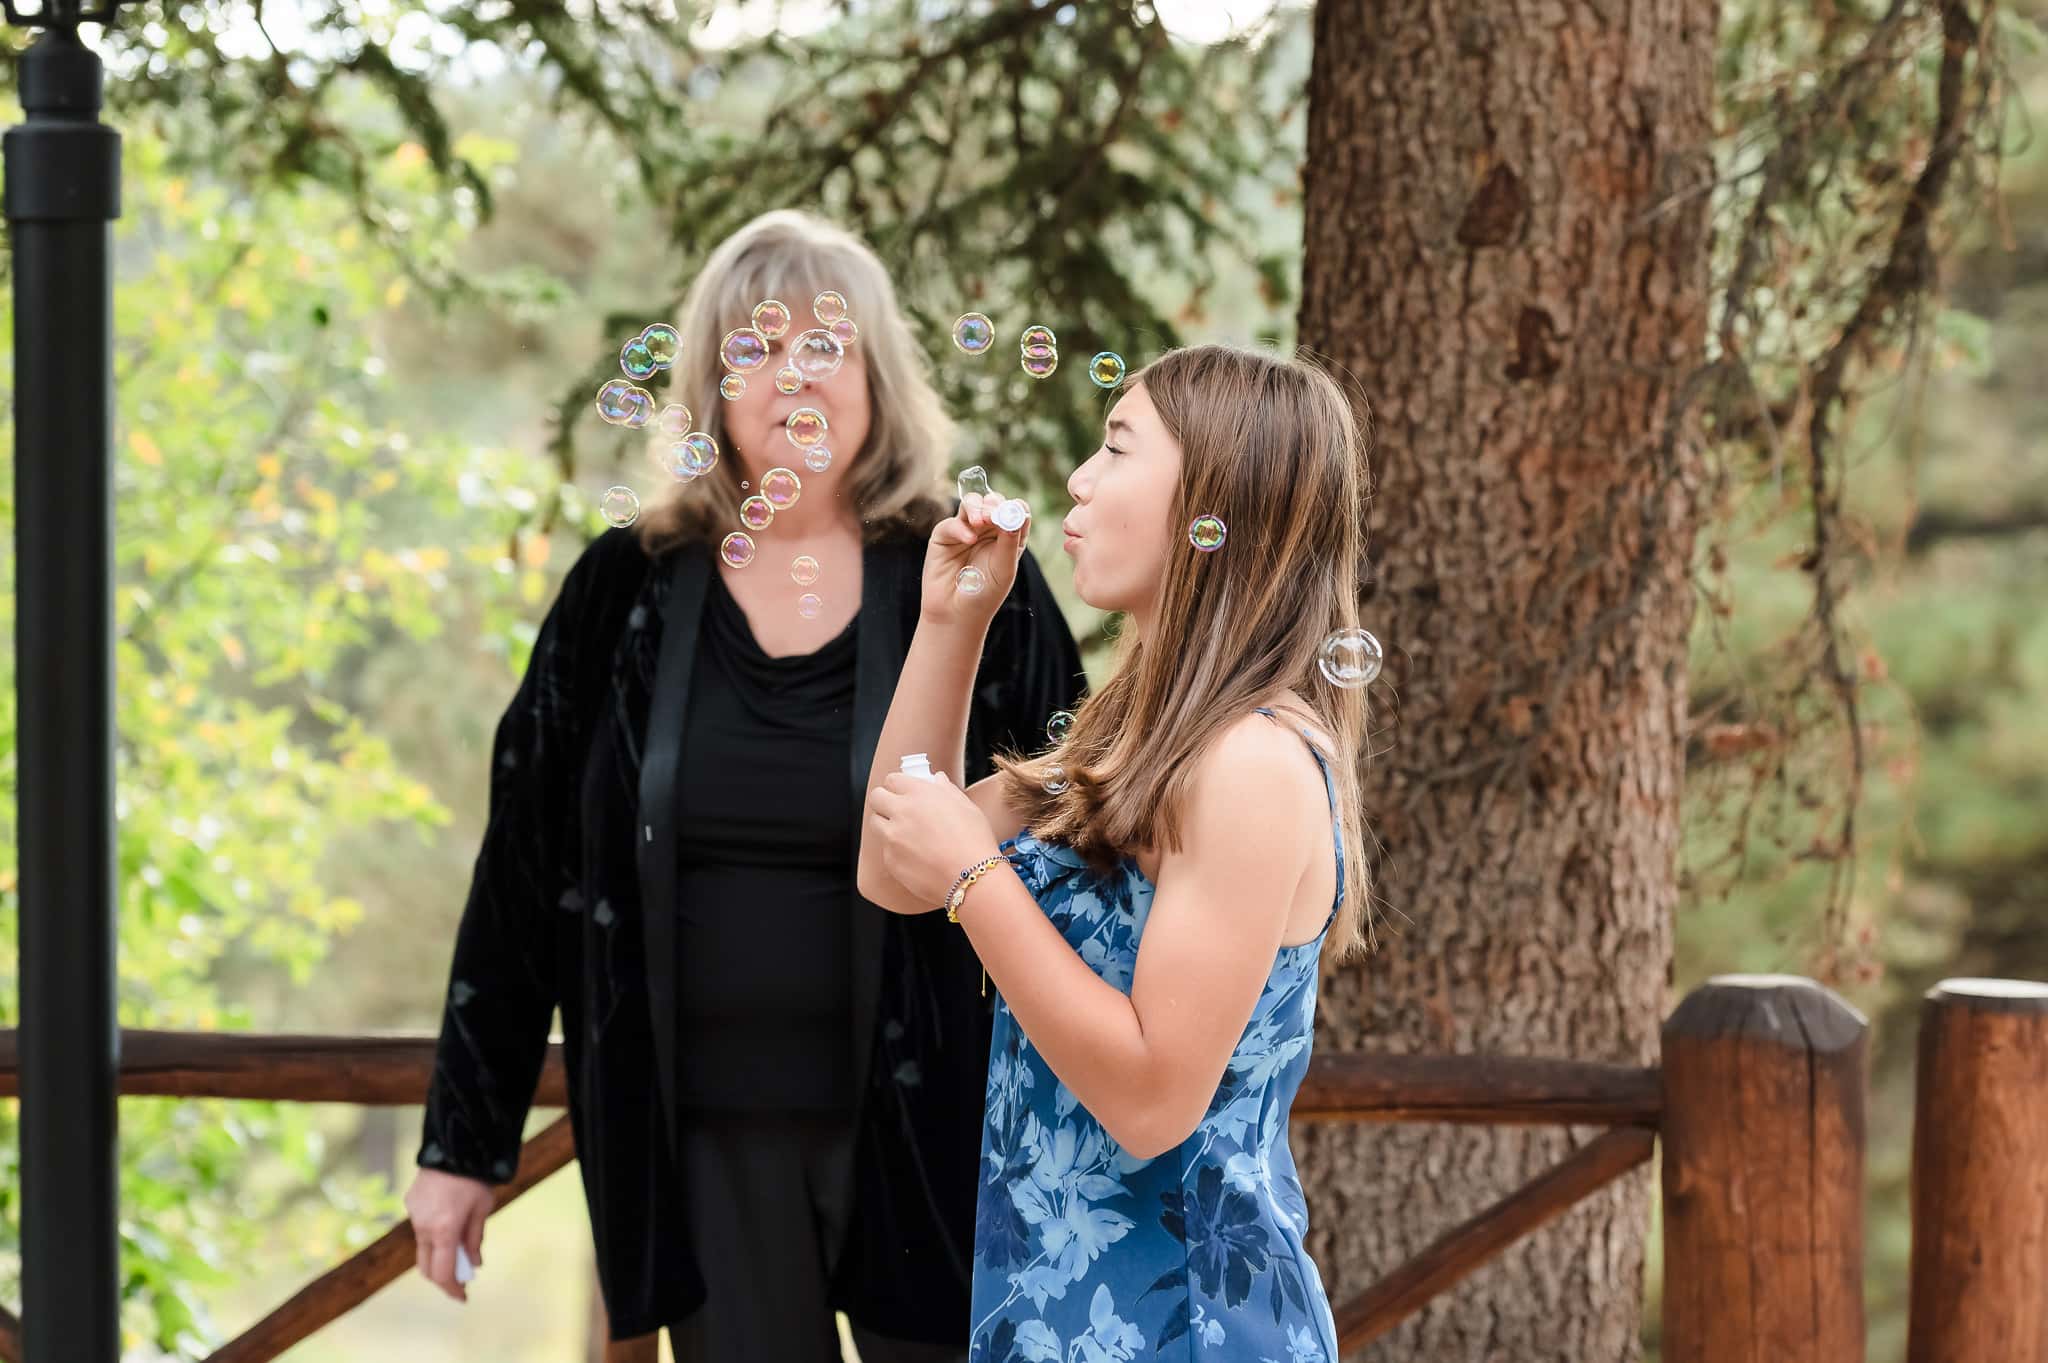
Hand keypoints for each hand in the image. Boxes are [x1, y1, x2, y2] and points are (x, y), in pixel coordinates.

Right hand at [404, 1166, 493, 1301]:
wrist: (455, 1145)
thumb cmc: (474, 1178)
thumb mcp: (482, 1209)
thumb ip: (474, 1240)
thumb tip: (474, 1264)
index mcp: (443, 1230)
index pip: (441, 1273)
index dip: (452, 1288)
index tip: (462, 1296)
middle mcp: (423, 1226)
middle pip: (426, 1266)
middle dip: (442, 1277)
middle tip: (461, 1279)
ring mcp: (413, 1215)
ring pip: (422, 1246)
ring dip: (438, 1253)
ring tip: (459, 1248)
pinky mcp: (410, 1203)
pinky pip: (420, 1227)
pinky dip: (433, 1234)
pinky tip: (448, 1222)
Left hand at [867, 770, 1003, 910]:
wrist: (971, 878)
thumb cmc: (974, 840)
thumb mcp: (966, 807)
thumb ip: (947, 789)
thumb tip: (937, 780)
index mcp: (919, 793)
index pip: (892, 779)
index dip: (898, 785)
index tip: (903, 791)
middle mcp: (901, 812)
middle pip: (876, 798)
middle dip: (884, 801)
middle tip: (897, 809)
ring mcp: (892, 837)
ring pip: (876, 823)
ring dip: (887, 824)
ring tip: (907, 834)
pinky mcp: (890, 860)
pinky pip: (886, 850)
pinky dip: (896, 850)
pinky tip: (917, 856)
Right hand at [920, 491, 1029, 627]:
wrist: (955, 614)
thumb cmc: (985, 594)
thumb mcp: (1004, 569)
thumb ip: (1010, 542)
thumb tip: (1016, 514)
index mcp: (1008, 536)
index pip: (1016, 510)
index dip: (1015, 507)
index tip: (1013, 513)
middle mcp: (988, 530)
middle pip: (993, 502)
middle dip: (994, 504)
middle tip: (994, 515)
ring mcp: (966, 530)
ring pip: (972, 503)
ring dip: (977, 507)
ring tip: (981, 521)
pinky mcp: (944, 535)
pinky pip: (952, 522)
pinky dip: (961, 528)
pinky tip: (969, 540)